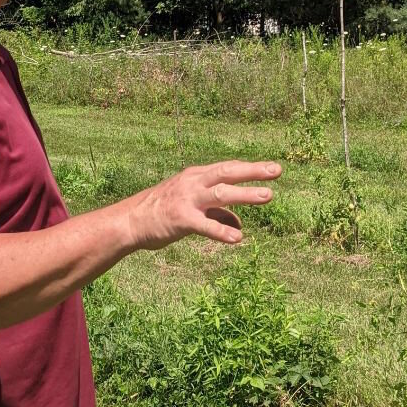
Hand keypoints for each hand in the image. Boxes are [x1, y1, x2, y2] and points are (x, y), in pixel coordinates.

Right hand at [125, 160, 281, 250]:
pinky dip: (221, 231)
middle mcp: (193, 183)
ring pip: (220, 194)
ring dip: (246, 195)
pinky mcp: (180, 219)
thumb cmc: (162, 213)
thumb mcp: (191, 207)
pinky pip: (205, 225)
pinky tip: (237, 239)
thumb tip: (239, 226)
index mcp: (195, 176)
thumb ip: (216, 213)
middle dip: (253, 171)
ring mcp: (186, 200)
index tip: (273, 167)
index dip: (250, 167)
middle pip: (227, 172)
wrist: (130, 222)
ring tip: (269, 196)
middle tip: (277, 170)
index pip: (227, 168)